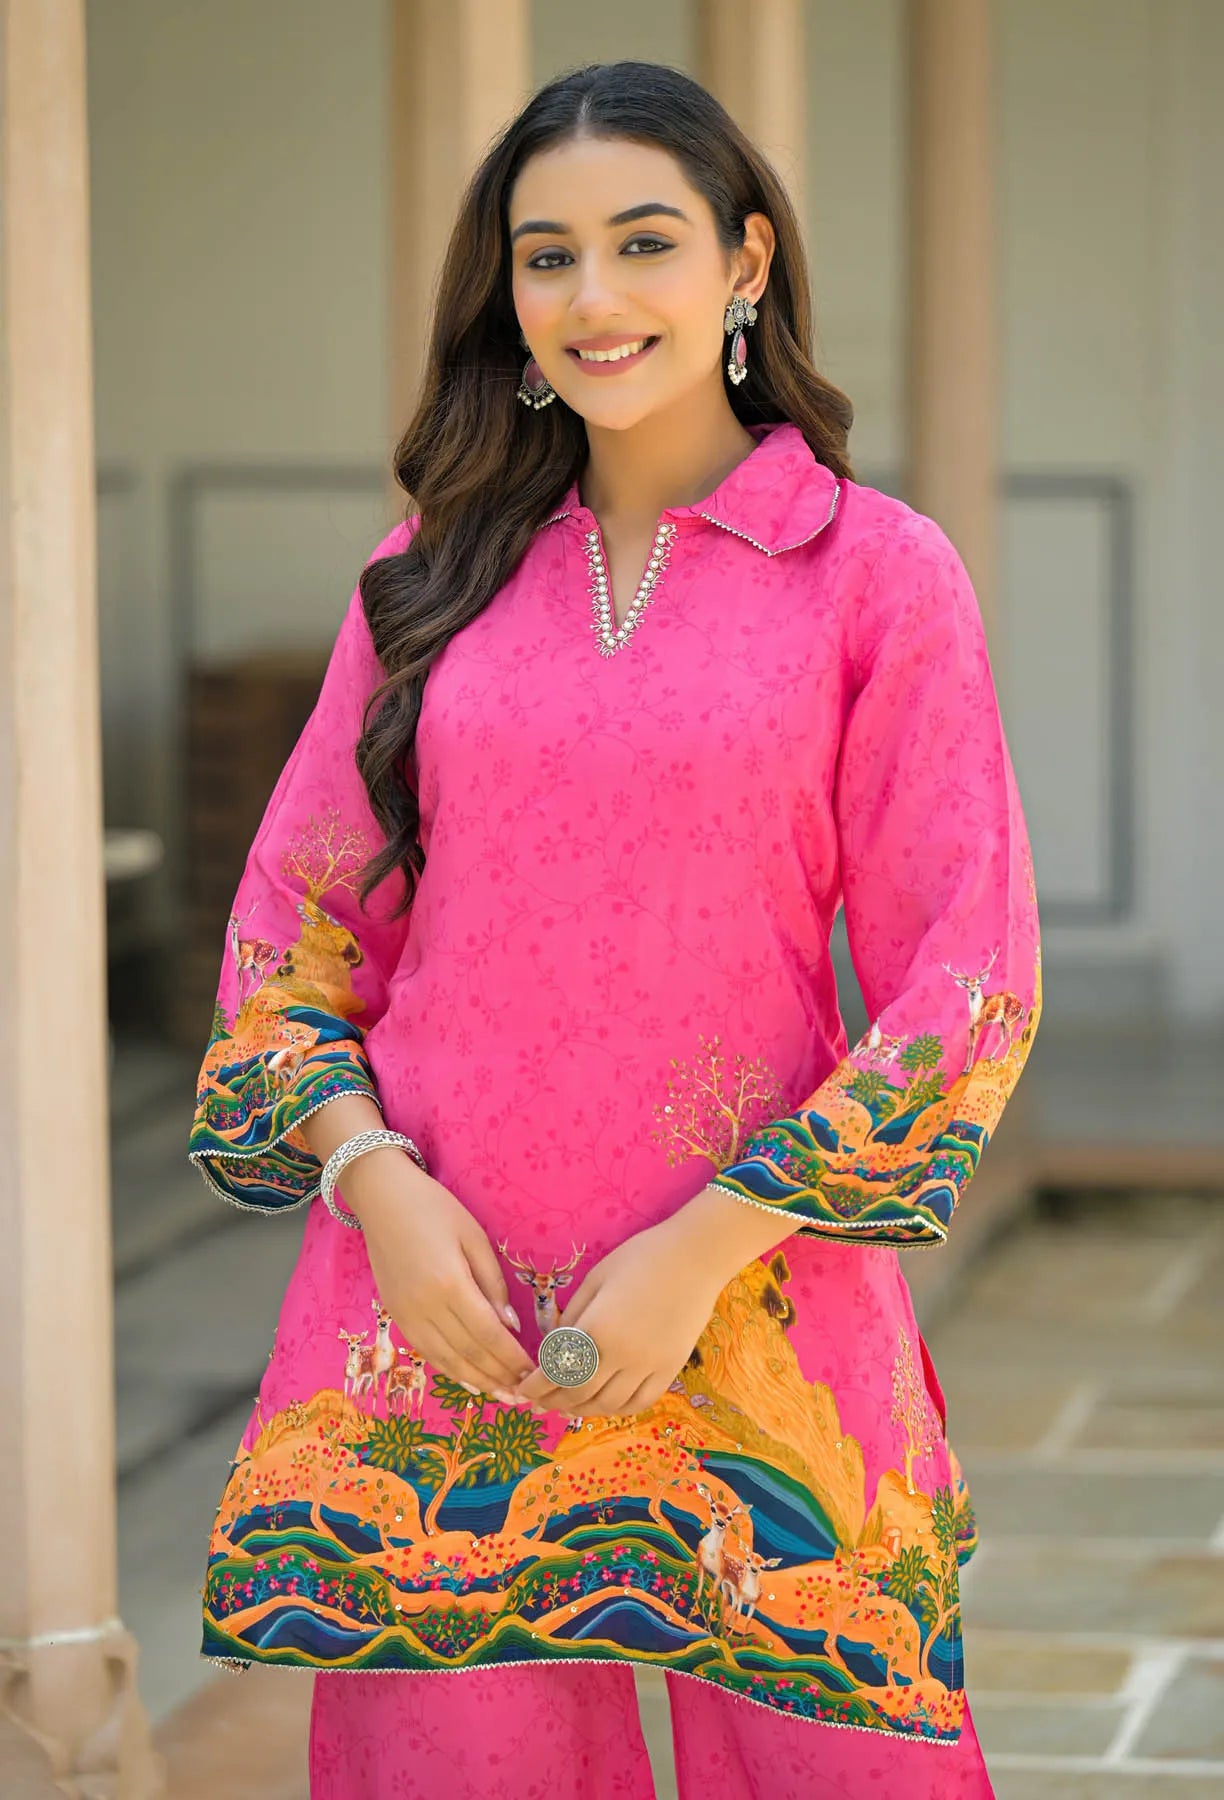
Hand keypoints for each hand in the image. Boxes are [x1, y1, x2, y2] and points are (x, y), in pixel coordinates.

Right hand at [341, 1149, 534, 1406]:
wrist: (381, 1197)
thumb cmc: (434, 1208)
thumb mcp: (474, 1237)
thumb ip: (493, 1284)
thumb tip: (510, 1326)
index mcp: (449, 1283)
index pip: (487, 1334)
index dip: (512, 1359)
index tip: (535, 1373)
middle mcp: (424, 1306)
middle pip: (468, 1353)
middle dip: (499, 1377)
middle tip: (525, 1394)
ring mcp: (406, 1314)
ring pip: (446, 1360)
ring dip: (476, 1381)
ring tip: (502, 1395)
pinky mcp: (395, 1315)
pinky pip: (427, 1352)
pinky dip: (450, 1370)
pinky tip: (469, 1380)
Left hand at [512, 1218, 726, 1418]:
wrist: (695, 1257)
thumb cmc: (640, 1258)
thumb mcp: (596, 1279)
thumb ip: (572, 1316)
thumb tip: (554, 1347)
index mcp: (596, 1328)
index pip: (556, 1370)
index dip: (535, 1385)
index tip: (522, 1390)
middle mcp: (621, 1355)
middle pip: (579, 1393)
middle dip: (553, 1401)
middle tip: (538, 1403)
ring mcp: (648, 1366)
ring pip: (608, 1404)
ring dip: (582, 1409)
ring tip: (567, 1405)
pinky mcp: (670, 1370)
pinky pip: (639, 1402)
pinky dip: (617, 1409)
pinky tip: (604, 1403)